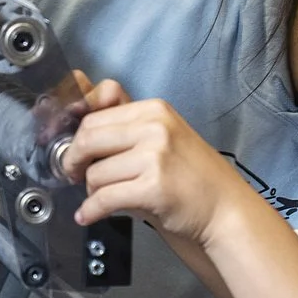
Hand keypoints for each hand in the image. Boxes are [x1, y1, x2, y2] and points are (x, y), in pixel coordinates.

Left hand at [65, 82, 240, 244]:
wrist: (224, 209)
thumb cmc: (189, 176)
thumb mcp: (159, 137)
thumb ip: (121, 119)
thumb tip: (77, 82)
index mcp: (154, 110)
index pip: (94, 115)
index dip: (76, 138)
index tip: (73, 153)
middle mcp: (155, 127)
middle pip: (87, 139)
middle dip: (75, 162)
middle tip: (77, 176)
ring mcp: (155, 156)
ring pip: (94, 173)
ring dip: (91, 191)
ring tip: (104, 198)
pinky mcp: (153, 187)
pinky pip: (103, 198)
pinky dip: (91, 210)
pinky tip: (90, 215)